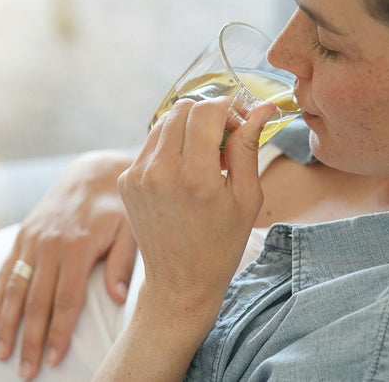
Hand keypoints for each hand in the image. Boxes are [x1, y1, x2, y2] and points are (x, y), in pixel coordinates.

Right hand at [0, 150, 135, 379]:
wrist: (93, 171)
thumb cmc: (117, 204)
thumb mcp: (130, 228)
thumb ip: (123, 262)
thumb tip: (118, 299)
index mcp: (78, 246)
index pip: (67, 299)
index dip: (59, 332)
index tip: (52, 359)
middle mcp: (50, 245)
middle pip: (36, 301)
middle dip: (29, 338)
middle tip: (25, 371)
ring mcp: (33, 239)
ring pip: (15, 288)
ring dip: (7, 323)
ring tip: (2, 352)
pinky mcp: (24, 233)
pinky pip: (7, 268)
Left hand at [96, 98, 275, 380]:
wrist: (179, 281)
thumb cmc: (220, 244)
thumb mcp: (246, 198)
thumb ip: (248, 147)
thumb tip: (261, 109)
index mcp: (195, 177)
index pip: (207, 111)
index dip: (228, 108)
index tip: (238, 123)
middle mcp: (160, 171)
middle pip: (183, 109)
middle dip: (208, 114)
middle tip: (223, 139)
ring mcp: (137, 175)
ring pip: (164, 122)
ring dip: (188, 127)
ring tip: (204, 156)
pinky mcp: (127, 181)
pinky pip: (151, 144)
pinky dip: (170, 145)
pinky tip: (184, 170)